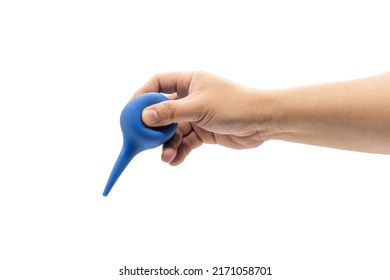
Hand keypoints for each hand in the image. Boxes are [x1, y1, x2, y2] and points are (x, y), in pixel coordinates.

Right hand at [133, 72, 271, 164]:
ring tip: (166, 157)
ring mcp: (197, 116)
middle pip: (164, 112)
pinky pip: (186, 142)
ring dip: (168, 144)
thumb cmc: (234, 105)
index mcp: (189, 82)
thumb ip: (171, 112)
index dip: (143, 95)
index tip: (131, 111)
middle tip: (146, 142)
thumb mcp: (199, 107)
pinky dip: (180, 151)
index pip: (158, 84)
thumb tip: (145, 116)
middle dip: (155, 128)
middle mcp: (191, 98)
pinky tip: (175, 161)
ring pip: (174, 131)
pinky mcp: (204, 132)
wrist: (262, 122)